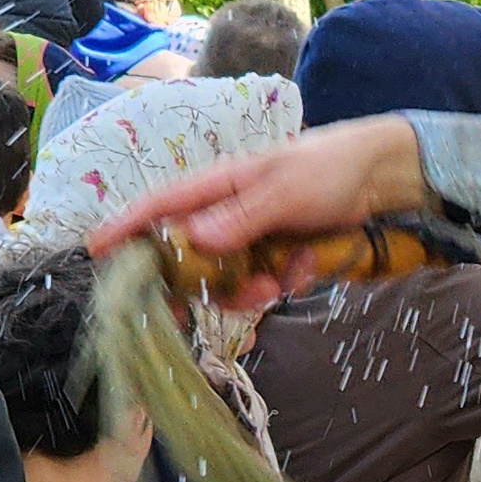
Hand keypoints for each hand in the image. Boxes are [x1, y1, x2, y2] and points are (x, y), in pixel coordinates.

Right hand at [85, 116, 424, 298]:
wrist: (385, 177)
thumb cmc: (330, 167)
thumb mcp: (284, 188)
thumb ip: (241, 216)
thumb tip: (193, 239)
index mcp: (218, 186)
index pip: (160, 207)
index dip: (126, 228)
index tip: (95, 252)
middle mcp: (228, 213)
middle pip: (187, 256)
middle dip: (193, 285)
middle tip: (189, 314)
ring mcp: (253, 237)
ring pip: (227, 279)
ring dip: (247, 290)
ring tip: (280, 278)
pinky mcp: (279, 255)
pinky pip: (264, 283)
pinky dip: (282, 282)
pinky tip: (305, 267)